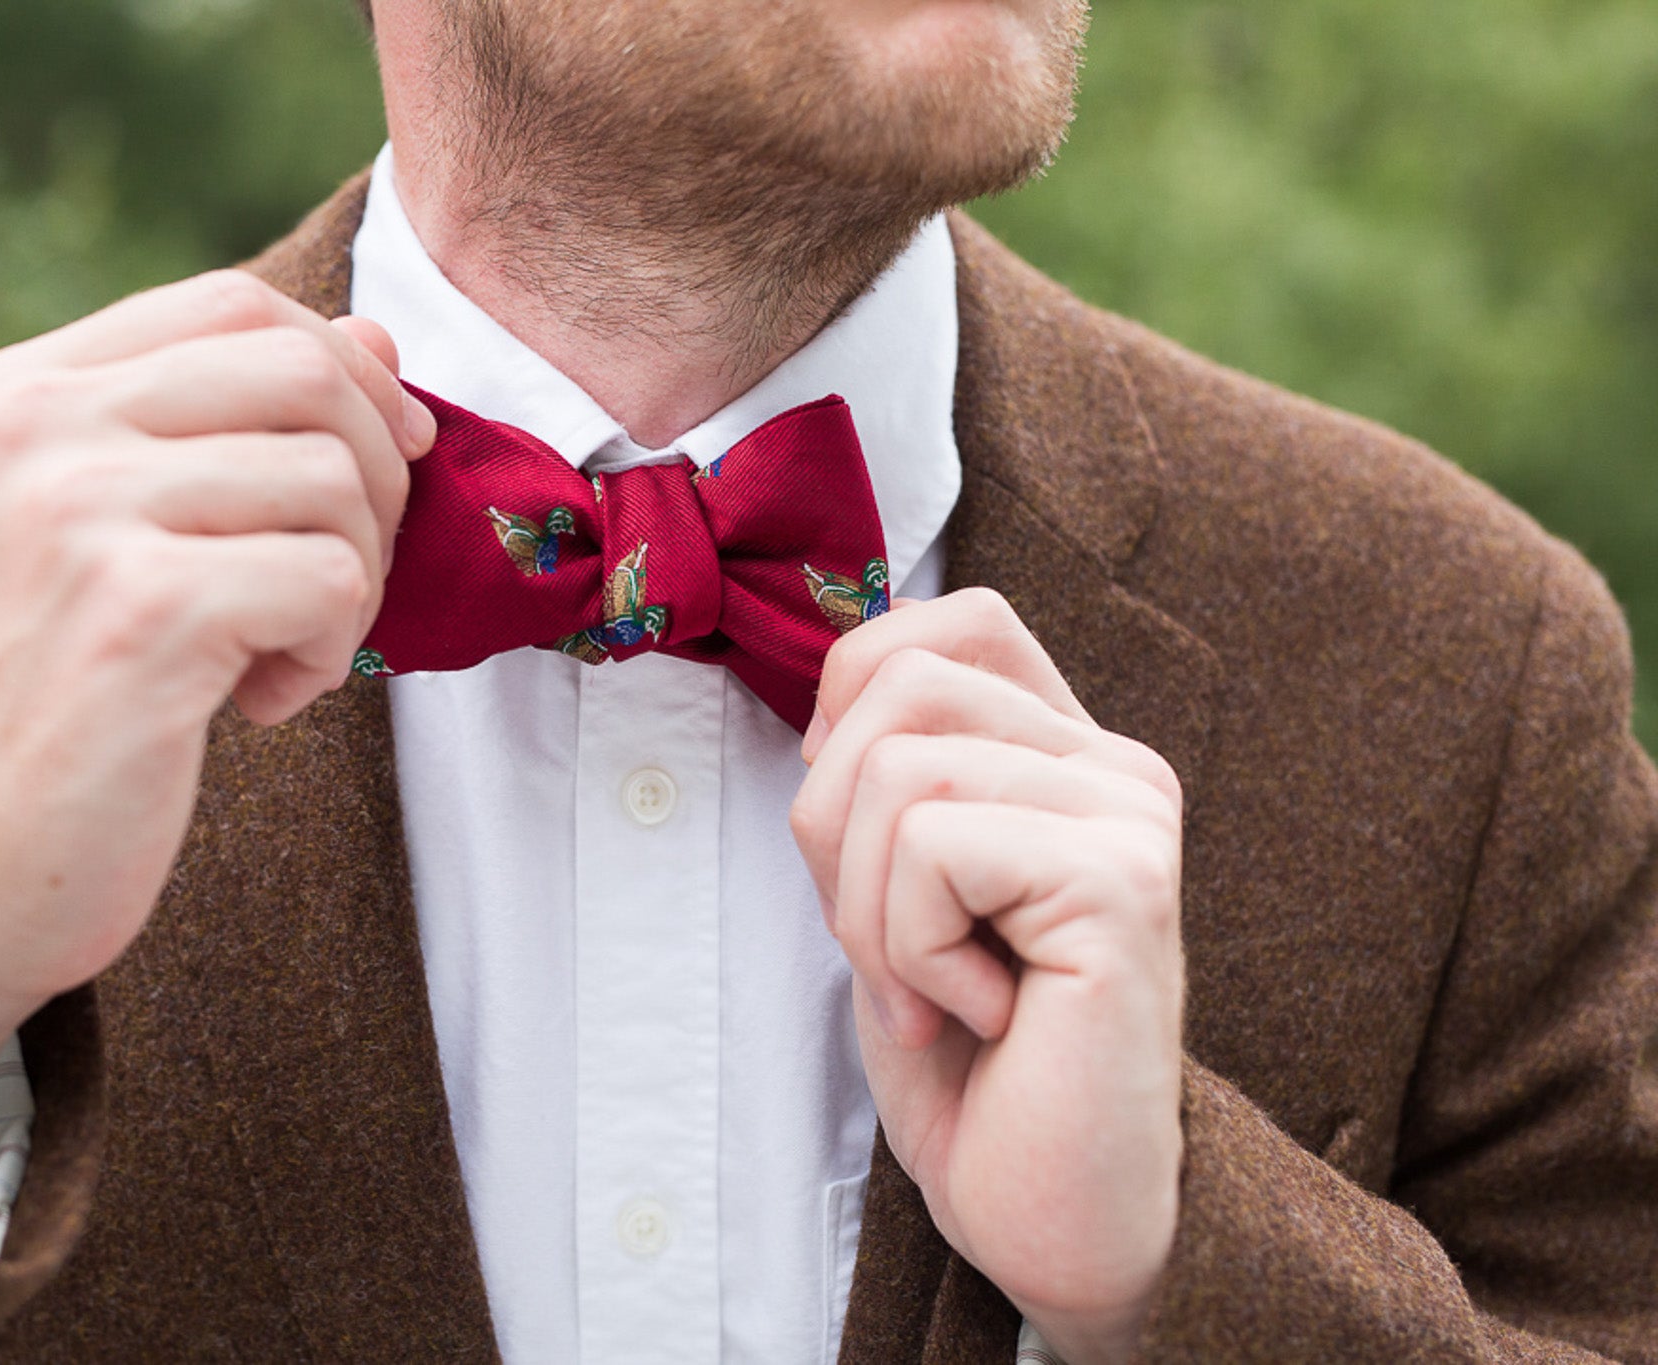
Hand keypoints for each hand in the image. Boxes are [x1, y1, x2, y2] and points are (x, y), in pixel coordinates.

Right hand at [0, 271, 435, 1176]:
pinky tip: (259, 704)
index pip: (239, 303)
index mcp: (26, 391)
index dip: (347, 370)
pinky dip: (328, 653)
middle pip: (306, 372)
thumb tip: (375, 341)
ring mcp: (82, 512)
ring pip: (335, 479)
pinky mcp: (141, 610)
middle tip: (342, 574)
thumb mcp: (120, 533)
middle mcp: (42, 429)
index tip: (383, 455)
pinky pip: (332, 579)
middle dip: (375, 476)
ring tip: (281, 653)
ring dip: (351, 580)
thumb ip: (228, 428)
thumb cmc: (59, 699)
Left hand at [789, 588, 1184, 1364]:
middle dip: (833, 825)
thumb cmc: (969, 1063)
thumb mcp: (892, 890)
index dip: (857, 694)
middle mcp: (1115, 768)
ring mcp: (1127, 817)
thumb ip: (881, 776)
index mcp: (1067, 755)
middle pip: (898, 680)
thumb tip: (824, 695)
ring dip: (868, 909)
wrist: (1047, 1208)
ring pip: (898, 766)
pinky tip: (979, 1013)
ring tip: (931, 994)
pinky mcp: (1121, 880)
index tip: (857, 834)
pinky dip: (909, 948)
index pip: (953, 621)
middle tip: (890, 946)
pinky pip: (932, 845)